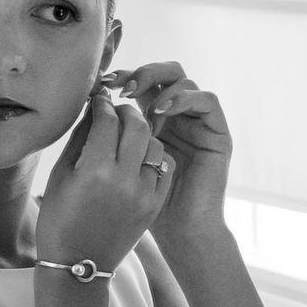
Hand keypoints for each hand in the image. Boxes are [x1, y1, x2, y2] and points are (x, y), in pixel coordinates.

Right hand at [35, 87, 174, 271]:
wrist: (78, 265)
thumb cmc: (59, 220)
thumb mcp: (61, 176)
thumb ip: (80, 139)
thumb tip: (93, 110)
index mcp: (95, 170)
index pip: (107, 121)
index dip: (103, 105)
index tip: (99, 100)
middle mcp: (124, 179)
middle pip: (138, 126)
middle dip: (128, 112)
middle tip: (119, 110)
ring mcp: (144, 194)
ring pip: (155, 145)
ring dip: (143, 134)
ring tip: (130, 135)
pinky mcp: (154, 205)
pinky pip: (163, 168)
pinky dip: (154, 157)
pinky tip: (141, 157)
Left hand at [103, 62, 232, 242]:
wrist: (178, 234)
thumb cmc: (140, 206)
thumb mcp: (113, 165)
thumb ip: (105, 134)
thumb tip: (87, 100)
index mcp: (153, 120)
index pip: (142, 82)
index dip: (124, 75)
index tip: (102, 82)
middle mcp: (178, 117)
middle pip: (165, 72)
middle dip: (142, 73)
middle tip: (121, 87)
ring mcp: (199, 124)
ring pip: (185, 81)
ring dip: (160, 86)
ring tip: (140, 105)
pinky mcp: (218, 134)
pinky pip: (208, 100)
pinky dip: (183, 99)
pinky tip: (160, 112)